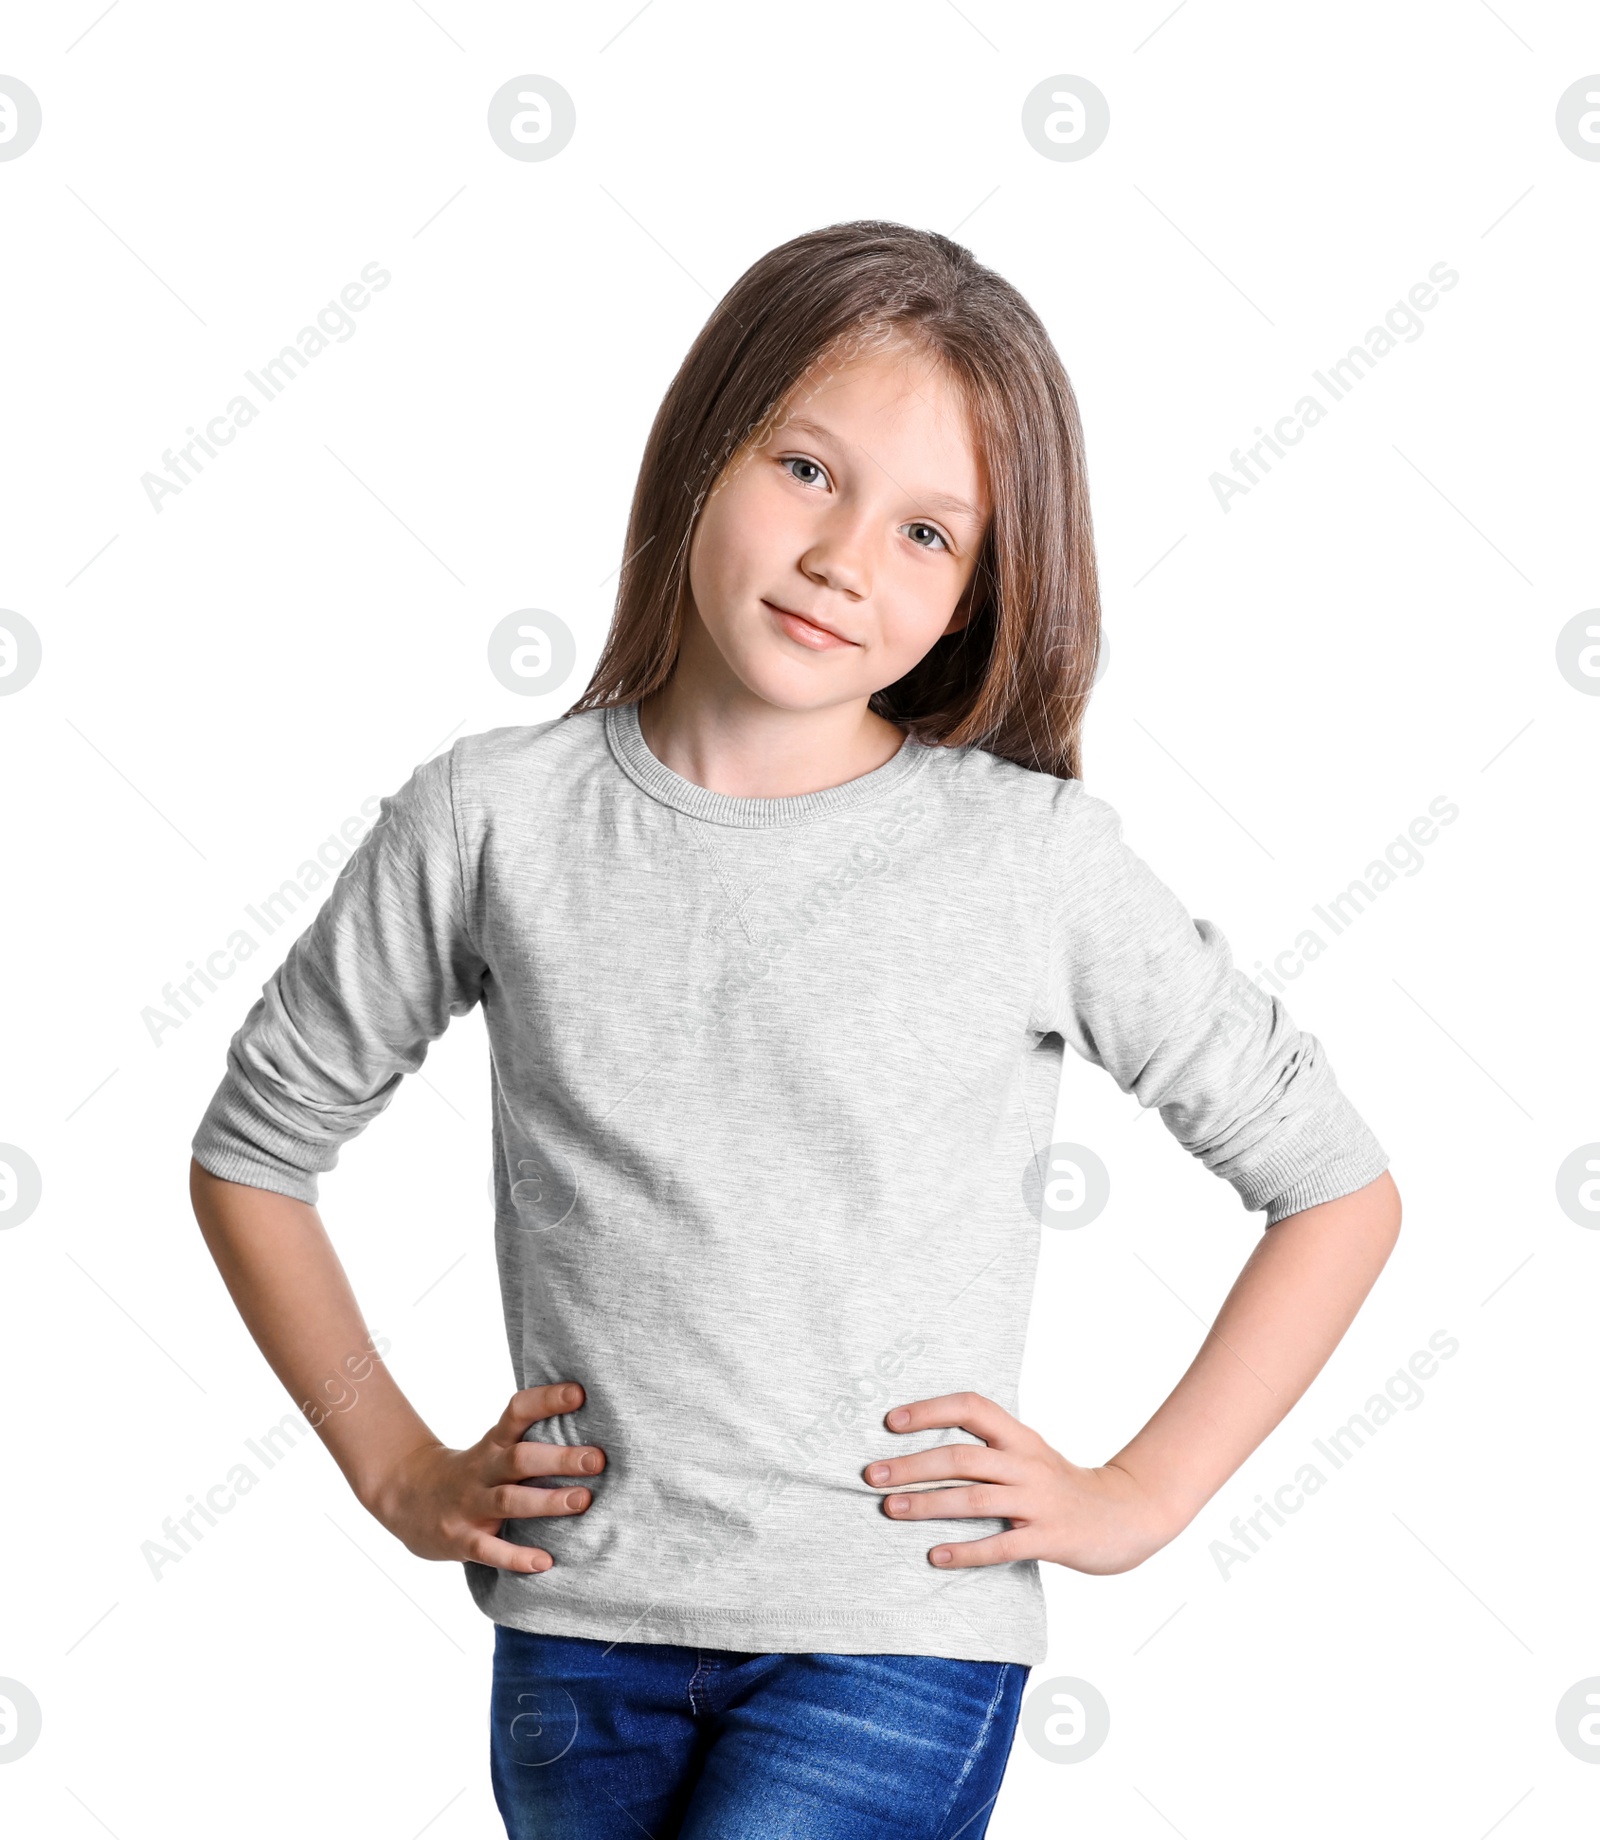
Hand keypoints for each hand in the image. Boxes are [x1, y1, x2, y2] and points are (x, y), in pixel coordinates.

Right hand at [362, 1382, 603, 1572]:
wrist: (405, 1497)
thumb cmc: (472, 1471)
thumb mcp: (494, 1448)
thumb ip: (531, 1439)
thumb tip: (595, 1428)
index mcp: (493, 1443)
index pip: (518, 1411)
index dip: (547, 1400)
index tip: (579, 1393)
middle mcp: (483, 1470)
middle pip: (520, 1458)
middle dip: (560, 1458)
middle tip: (598, 1458)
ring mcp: (469, 1505)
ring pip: (509, 1500)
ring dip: (546, 1501)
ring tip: (583, 1500)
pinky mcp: (460, 1539)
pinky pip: (488, 1549)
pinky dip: (516, 1556)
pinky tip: (544, 1562)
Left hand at [862, 1391, 1176, 1574]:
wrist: (1129, 1515)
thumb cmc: (1064, 1486)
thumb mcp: (1030, 1456)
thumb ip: (989, 1450)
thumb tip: (925, 1452)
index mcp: (1020, 1437)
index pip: (971, 1407)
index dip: (929, 1410)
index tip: (890, 1422)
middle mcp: (1027, 1463)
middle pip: (961, 1456)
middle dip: (912, 1464)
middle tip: (871, 1475)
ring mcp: (1039, 1502)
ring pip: (974, 1498)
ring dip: (927, 1504)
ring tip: (891, 1509)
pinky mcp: (1049, 1539)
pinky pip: (1001, 1545)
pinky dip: (966, 1551)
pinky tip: (935, 1556)